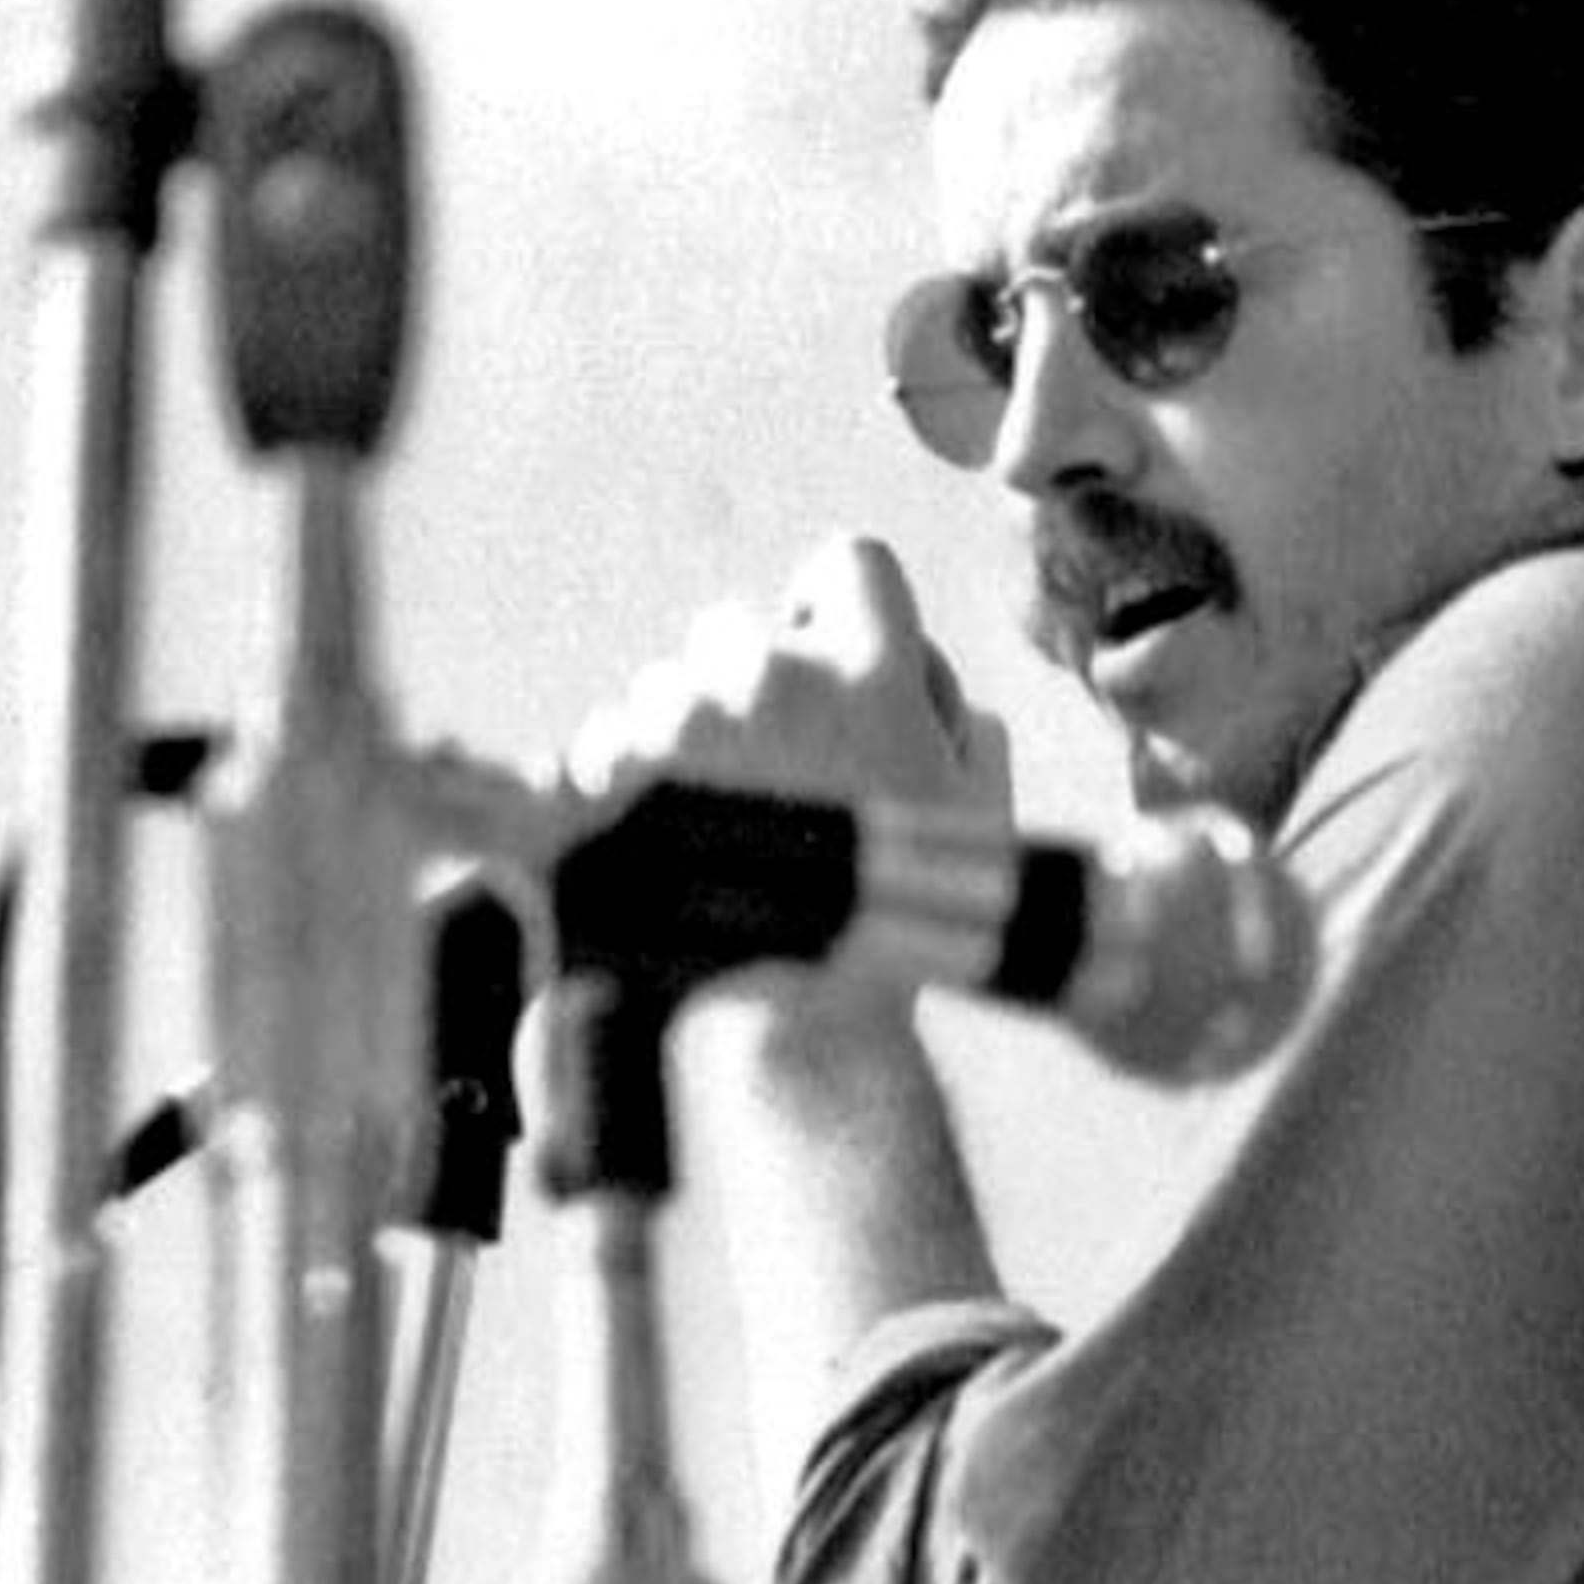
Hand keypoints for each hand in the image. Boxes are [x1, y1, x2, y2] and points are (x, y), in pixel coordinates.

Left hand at [562, 535, 1010, 1055]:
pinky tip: (660, 839)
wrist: (802, 1023)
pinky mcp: (617, 765)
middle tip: (769, 768)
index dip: (837, 605)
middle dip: (746, 683)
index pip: (849, 560)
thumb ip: (958, 722)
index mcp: (874, 671)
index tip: (831, 659)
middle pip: (738, 624)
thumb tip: (925, 681)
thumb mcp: (975, 814)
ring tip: (712, 824)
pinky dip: (623, 779)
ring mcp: (688, 716)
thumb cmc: (904, 922)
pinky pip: (608, 735)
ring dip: (681, 735)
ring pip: (665, 684)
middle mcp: (777, 673)